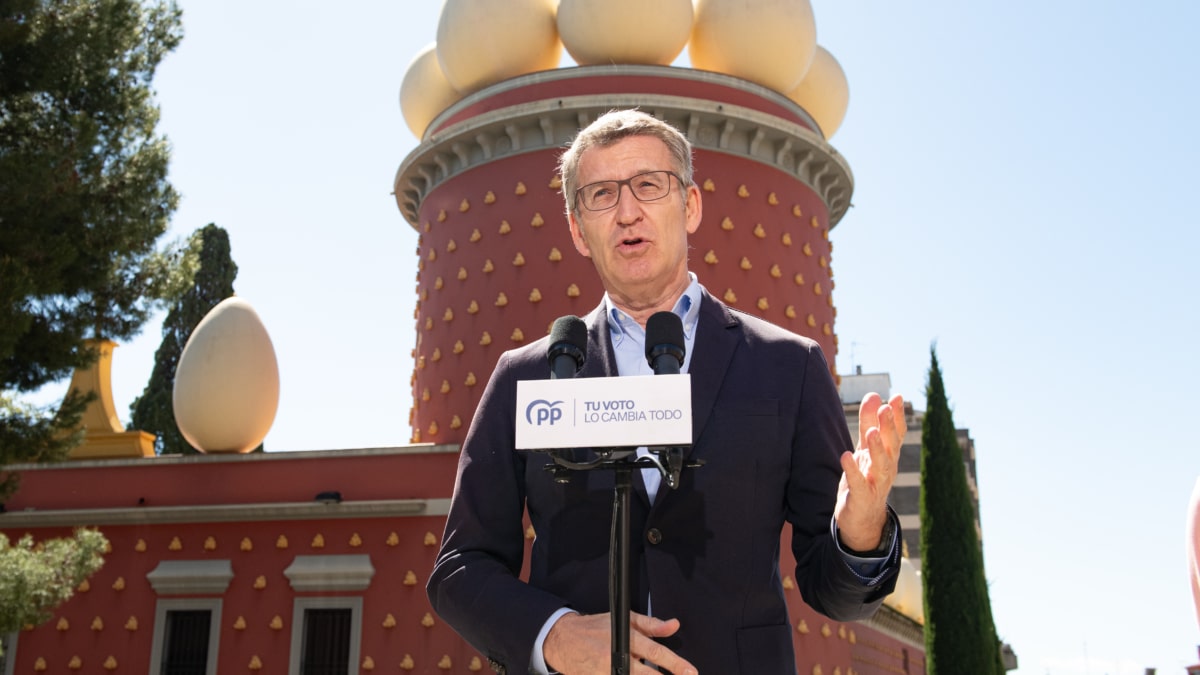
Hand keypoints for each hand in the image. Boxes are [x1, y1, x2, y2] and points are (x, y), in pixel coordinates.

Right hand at [544, 611, 698, 674]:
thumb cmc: (595, 628)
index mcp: (626, 638)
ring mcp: (607, 671)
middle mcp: (617, 657)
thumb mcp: (624, 619)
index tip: (690, 671)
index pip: (656, 653)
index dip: (675, 664)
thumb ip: (651, 625)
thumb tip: (673, 626)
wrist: (564, 640)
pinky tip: (635, 674)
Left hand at [834, 392, 905, 551]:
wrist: (861, 518)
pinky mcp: (862, 498)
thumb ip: (869, 422)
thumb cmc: (865, 478)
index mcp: (889, 455)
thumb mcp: (866, 448)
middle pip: (892, 446)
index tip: (897, 397)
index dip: (897, 416)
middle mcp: (887, 468)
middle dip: (889, 427)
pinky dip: (853, 471)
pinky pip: (859, 484)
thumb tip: (875, 395)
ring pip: (881, 465)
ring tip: (871, 432)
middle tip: (886, 408)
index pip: (897, 433)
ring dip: (877, 449)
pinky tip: (846, 456)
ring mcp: (876, 484)